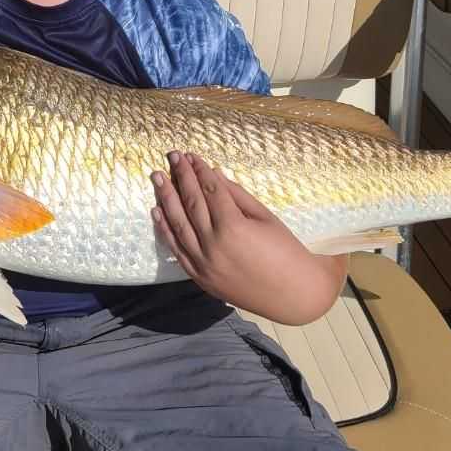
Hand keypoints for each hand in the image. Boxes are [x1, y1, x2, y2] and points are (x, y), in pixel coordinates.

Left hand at [151, 152, 345, 325]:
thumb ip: (236, 195)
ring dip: (166, 198)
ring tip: (157, 177)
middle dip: (180, 177)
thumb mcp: (264, 217)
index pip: (209, 191)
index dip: (200, 170)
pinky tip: (157, 210)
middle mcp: (213, 245)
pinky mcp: (200, 278)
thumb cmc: (286, 251)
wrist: (293, 295)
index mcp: (233, 227)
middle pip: (191, 203)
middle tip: (172, 156)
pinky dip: (165, 229)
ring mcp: (204, 264)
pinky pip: (176, 250)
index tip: (191, 155)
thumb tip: (213, 173)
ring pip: (178, 224)